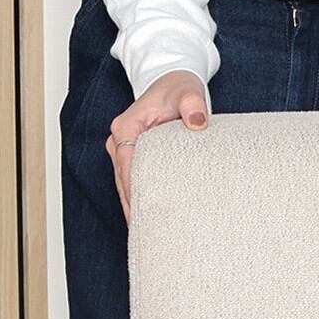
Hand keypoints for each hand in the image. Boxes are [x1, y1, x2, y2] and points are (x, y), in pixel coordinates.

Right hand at [107, 71, 210, 221]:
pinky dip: (139, 198)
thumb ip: (193, 106)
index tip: (141, 215)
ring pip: (125, 184)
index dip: (133, 191)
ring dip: (134, 207)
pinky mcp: (132, 155)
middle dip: (133, 207)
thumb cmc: (179, 88)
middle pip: (122, 180)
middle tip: (147, 236)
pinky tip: (149, 219)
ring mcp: (123, 148)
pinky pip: (132, 180)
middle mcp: (120, 139)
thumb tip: (198, 122)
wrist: (174, 82)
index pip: (128, 164)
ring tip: (147, 235)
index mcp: (127, 126)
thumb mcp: (189, 93)